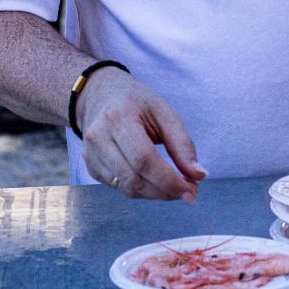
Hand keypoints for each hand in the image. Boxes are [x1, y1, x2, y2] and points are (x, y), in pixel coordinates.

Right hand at [77, 67, 206, 201]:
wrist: (101, 94)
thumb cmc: (136, 102)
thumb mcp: (164, 112)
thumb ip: (182, 144)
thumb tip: (198, 175)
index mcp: (118, 118)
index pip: (143, 160)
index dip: (168, 180)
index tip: (191, 189)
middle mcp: (99, 138)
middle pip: (134, 179)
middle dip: (165, 191)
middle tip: (188, 190)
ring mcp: (91, 154)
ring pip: (126, 188)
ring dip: (155, 194)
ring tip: (175, 186)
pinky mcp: (91, 166)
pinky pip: (119, 188)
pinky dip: (142, 190)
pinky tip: (155, 181)